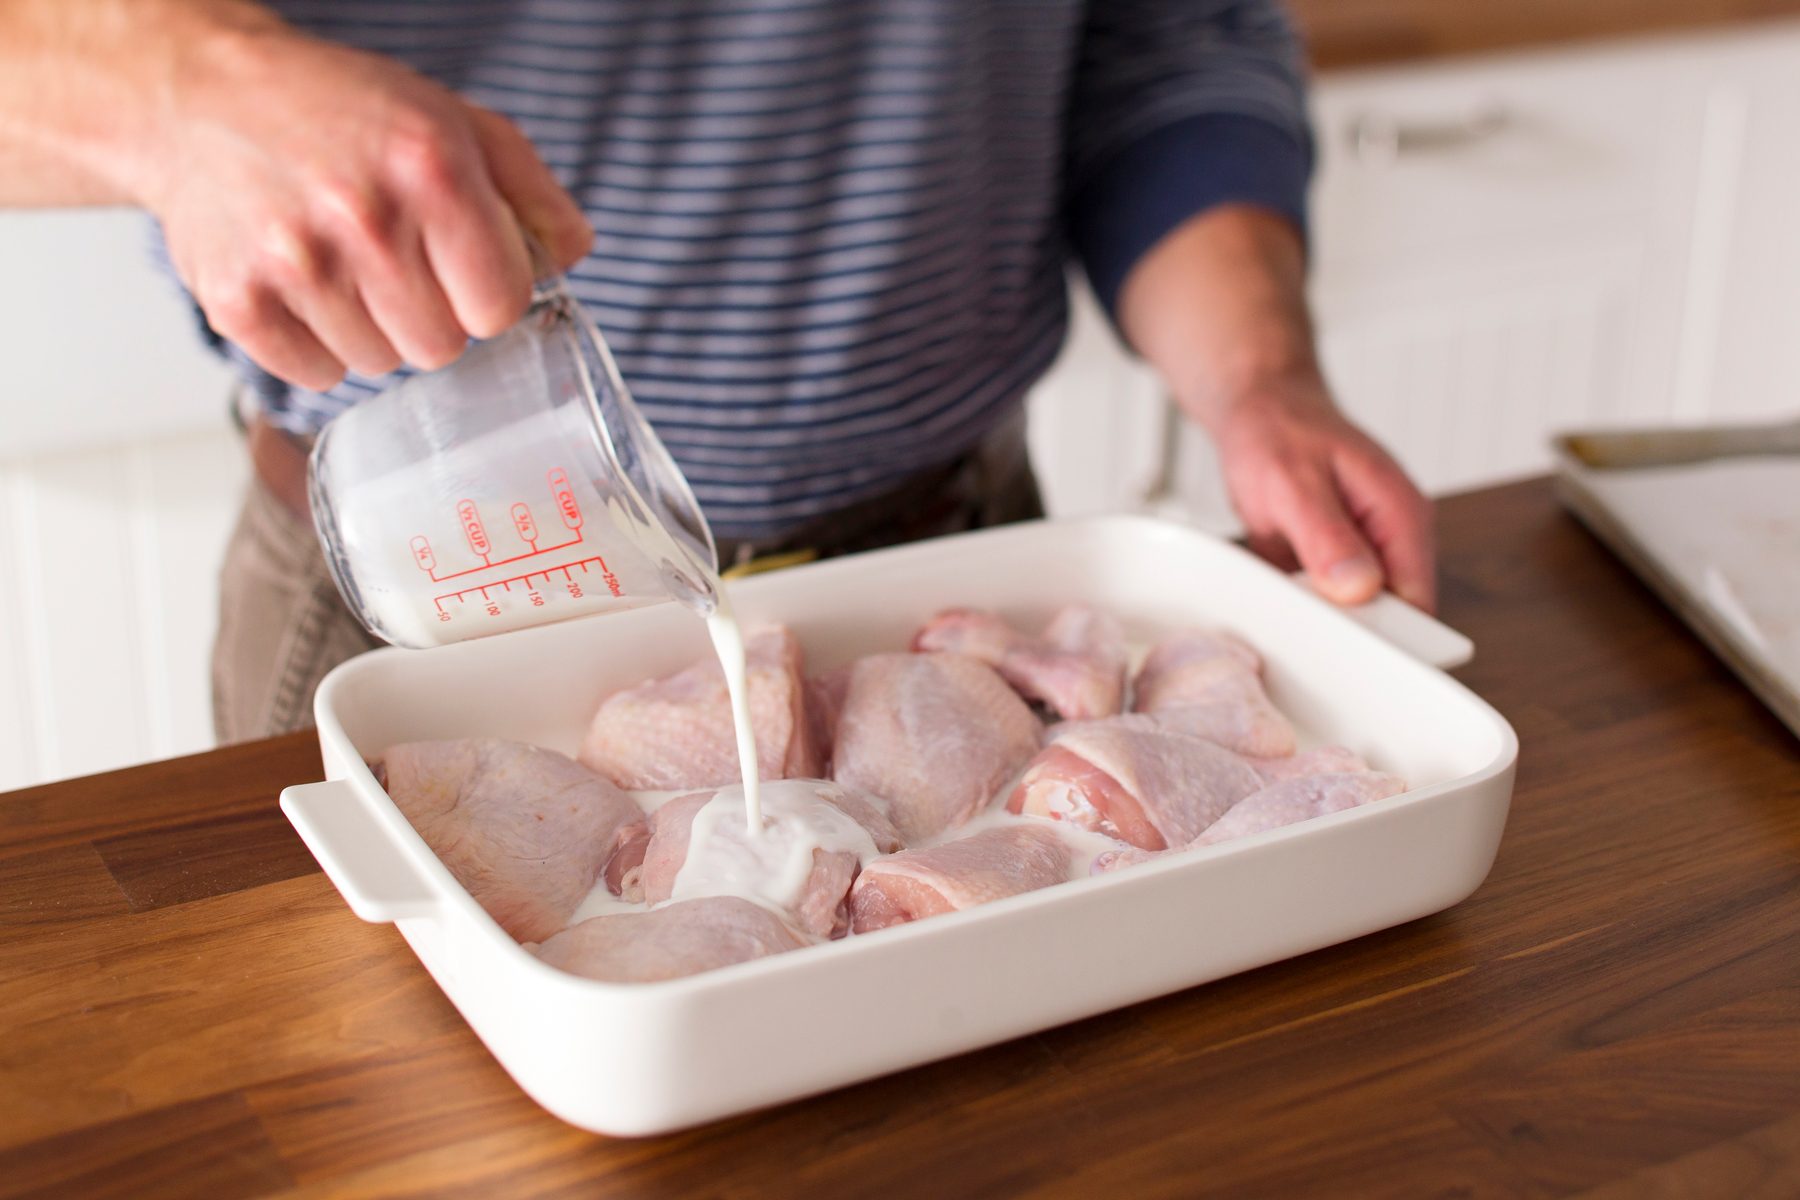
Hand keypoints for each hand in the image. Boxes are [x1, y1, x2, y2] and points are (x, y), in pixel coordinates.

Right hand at [135, 10, 592, 390]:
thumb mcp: (454, 122)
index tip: (461, 269)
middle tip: (394, 261)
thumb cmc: (339, 111)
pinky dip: (315, 345)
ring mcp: (294, 263)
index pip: (501, 308)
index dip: (487, 294)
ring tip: (342, 264)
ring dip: (372, 329)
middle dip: (431, 313)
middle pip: (443, 347)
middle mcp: (363, 218)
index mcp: (433, 170)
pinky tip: (301, 285)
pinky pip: (316, 375)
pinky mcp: (237, 301)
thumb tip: (570, 258)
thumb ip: (532, 193)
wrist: (200, 94)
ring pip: (380, 365)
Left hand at [1210, 375, 1435, 611]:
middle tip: (1305, 634)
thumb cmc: (1279, 432)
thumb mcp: (1294, 483)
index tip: (1345, 652)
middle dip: (1351, 632)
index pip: (1416, 600)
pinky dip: (1304, 607)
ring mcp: (1369, 550)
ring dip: (1324, 621)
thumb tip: (1361, 588)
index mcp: (1401, 515)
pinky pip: (1330, 601)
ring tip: (1286, 610)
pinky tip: (1279, 600)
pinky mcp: (1339, 561)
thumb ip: (1327, 536)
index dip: (1385, 634)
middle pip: (1392, 614)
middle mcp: (1395, 537)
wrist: (1261, 408)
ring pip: (1359, 613)